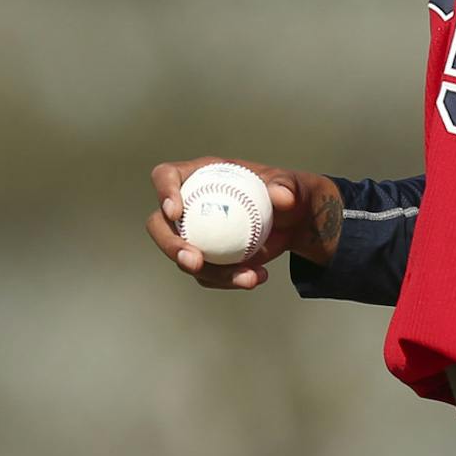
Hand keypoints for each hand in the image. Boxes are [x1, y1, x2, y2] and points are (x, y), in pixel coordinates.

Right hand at [145, 157, 343, 289]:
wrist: (296, 222)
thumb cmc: (288, 193)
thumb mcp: (292, 185)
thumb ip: (287, 187)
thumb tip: (282, 197)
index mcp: (200, 175)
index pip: (166, 176)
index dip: (163, 192)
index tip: (176, 213)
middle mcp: (189, 204)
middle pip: (159, 224)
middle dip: (170, 245)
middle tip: (194, 261)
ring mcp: (194, 233)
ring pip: (183, 256)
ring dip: (209, 272)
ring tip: (244, 277)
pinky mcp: (207, 257)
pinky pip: (208, 274)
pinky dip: (229, 280)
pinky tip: (255, 277)